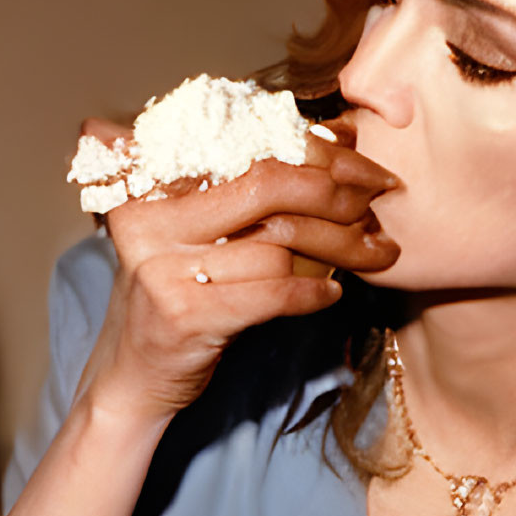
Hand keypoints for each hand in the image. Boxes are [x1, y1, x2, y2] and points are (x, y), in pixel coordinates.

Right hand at [84, 120, 399, 421]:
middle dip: (335, 188)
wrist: (135, 376)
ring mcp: (161, 268)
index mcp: (148, 182)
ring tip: (374, 250)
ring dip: (341, 246)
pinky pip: (272, 292)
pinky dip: (311, 292)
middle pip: (265, 185)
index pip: (243, 146)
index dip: (310, 147)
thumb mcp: (194, 229)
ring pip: (277, 244)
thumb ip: (238, 184)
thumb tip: (335, 139)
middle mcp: (148, 218)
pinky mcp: (185, 316)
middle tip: (379, 194)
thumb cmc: (181, 291)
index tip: (359, 158)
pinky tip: (332, 293)